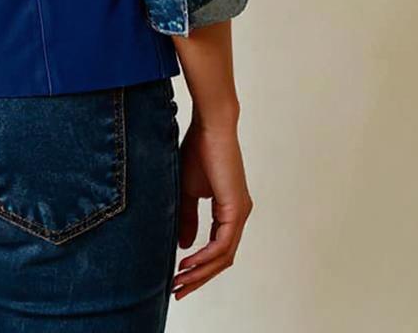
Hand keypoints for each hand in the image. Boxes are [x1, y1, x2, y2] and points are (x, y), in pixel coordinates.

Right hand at [172, 114, 252, 299]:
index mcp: (229, 211)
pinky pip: (222, 244)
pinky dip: (205, 257)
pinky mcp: (236, 209)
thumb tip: (185, 246)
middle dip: (199, 278)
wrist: (210, 127)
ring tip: (179, 281)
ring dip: (201, 272)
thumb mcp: (186, 191)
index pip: (217, 249)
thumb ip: (186, 218)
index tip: (177, 277)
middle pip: (222, 260)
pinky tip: (188, 263)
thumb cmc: (198, 151)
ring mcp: (240, 213)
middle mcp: (238, 216)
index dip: (198, 267)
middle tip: (178, 290)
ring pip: (224, 257)